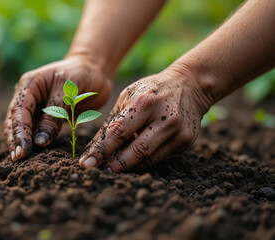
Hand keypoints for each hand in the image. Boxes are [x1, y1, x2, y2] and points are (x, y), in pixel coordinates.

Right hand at [4, 56, 111, 160]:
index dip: (20, 132)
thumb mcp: (69, 92)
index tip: (22, 151)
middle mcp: (28, 95)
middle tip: (18, 160)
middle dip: (16, 140)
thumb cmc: (83, 75)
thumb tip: (39, 142)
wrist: (94, 71)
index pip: (20, 111)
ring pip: (22, 127)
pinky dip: (32, 141)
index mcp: (30, 84)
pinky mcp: (44, 116)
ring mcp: (34, 106)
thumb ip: (54, 115)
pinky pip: (35, 130)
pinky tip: (32, 154)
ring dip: (21, 142)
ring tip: (21, 160)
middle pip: (15, 120)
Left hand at [79, 66, 212, 171]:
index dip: (100, 149)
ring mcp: (177, 131)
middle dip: (114, 164)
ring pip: (148, 158)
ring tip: (109, 172)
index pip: (118, 131)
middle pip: (136, 149)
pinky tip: (129, 166)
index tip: (86, 162)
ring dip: (126, 167)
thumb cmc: (151, 90)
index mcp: (144, 102)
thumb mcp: (129, 95)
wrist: (190, 84)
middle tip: (96, 173)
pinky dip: (142, 163)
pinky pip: (158, 158)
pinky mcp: (185, 141)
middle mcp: (163, 118)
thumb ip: (114, 120)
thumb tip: (95, 147)